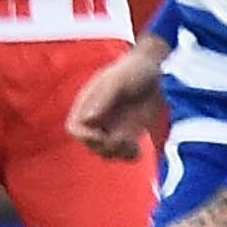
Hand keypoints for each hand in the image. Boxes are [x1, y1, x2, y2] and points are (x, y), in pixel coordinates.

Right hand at [66, 39, 167, 159]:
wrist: (152, 70)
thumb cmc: (132, 70)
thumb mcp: (117, 81)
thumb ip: (103, 98)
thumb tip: (88, 119)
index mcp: (87, 105)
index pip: (74, 128)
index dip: (84, 137)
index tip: (102, 136)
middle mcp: (97, 119)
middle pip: (90, 145)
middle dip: (104, 146)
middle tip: (123, 138)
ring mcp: (113, 127)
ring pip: (107, 152)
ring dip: (118, 153)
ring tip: (132, 143)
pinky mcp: (129, 133)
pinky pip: (124, 153)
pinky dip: (130, 156)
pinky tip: (138, 148)